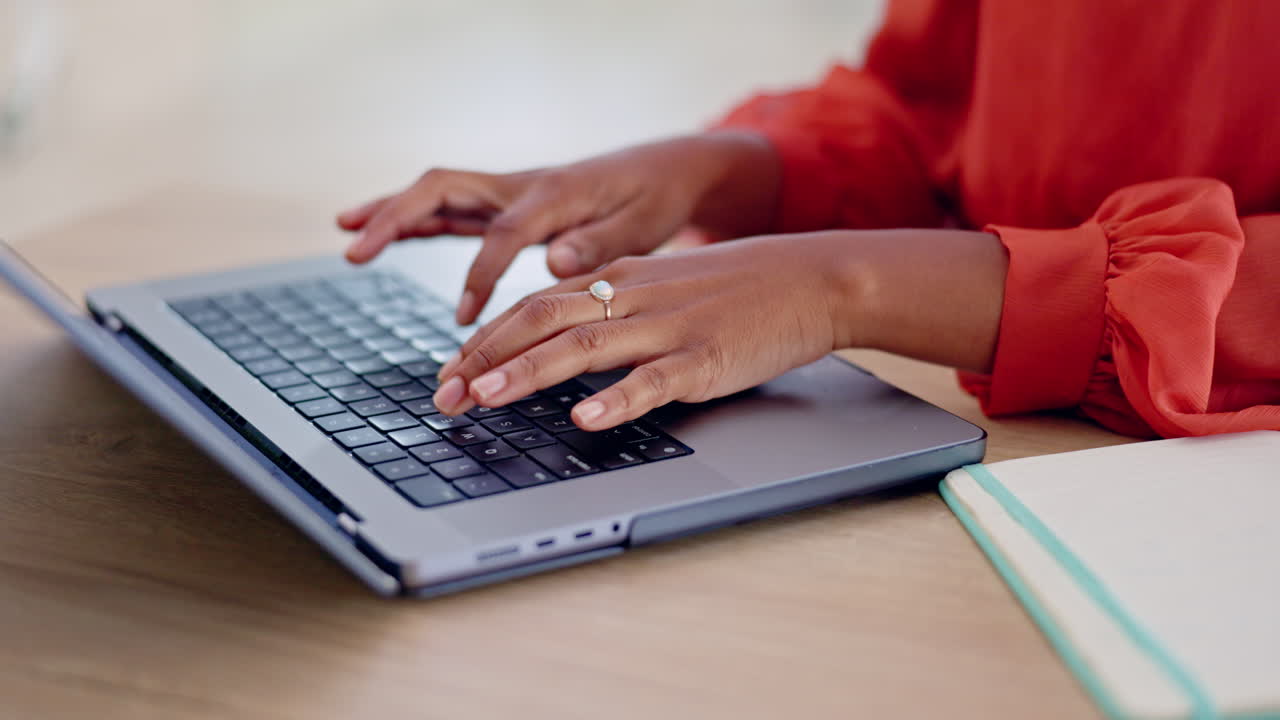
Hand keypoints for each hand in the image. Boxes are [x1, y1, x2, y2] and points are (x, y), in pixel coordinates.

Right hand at [336, 132, 777, 324]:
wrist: (664, 169)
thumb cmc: (654, 200)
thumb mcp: (642, 226)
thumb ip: (599, 245)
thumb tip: (555, 263)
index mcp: (554, 193)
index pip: (503, 232)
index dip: (481, 273)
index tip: (465, 319)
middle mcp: (522, 186)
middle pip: (446, 191)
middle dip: (397, 218)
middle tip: (355, 250)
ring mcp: (509, 192)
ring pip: (438, 195)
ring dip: (391, 213)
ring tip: (345, 236)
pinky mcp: (507, 204)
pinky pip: (452, 210)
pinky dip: (415, 224)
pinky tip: (380, 239)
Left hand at [429, 233, 852, 430]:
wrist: (813, 277)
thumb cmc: (739, 287)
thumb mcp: (663, 284)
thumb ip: (612, 307)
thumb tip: (559, 341)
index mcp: (619, 278)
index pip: (535, 304)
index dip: (484, 338)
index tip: (448, 371)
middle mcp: (634, 297)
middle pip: (543, 320)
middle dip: (485, 356)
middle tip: (444, 395)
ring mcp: (669, 326)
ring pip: (586, 345)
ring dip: (529, 371)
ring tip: (486, 396)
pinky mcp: (707, 357)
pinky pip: (656, 379)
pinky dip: (618, 398)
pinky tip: (586, 417)